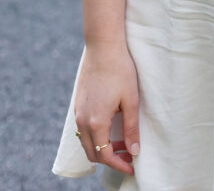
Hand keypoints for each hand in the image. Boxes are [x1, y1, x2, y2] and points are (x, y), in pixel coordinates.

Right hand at [74, 43, 140, 177]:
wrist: (103, 46)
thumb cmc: (120, 70)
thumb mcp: (131, 100)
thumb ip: (131, 128)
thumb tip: (135, 151)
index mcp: (96, 122)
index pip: (105, 155)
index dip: (119, 165)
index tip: (132, 167)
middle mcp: (82, 120)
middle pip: (93, 153)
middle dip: (111, 159)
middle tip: (130, 156)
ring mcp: (78, 112)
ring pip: (87, 142)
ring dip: (102, 148)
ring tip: (122, 143)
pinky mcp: (78, 103)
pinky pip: (84, 129)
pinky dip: (96, 136)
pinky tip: (111, 128)